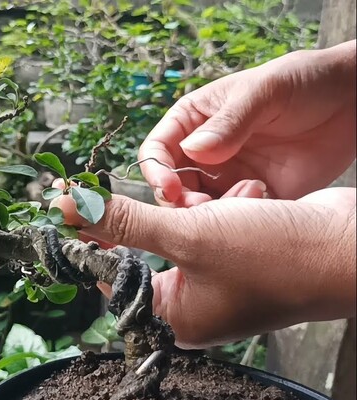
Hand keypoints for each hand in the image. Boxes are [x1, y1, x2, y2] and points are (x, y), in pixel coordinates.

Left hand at [51, 186, 355, 348]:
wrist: (350, 245)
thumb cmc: (273, 254)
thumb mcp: (187, 234)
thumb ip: (124, 222)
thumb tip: (68, 210)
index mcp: (176, 317)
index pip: (115, 276)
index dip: (101, 236)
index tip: (89, 202)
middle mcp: (195, 304)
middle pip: (153, 248)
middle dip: (175, 216)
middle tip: (187, 198)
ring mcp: (222, 280)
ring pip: (188, 228)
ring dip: (209, 208)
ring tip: (243, 206)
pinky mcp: (242, 255)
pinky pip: (217, 222)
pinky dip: (232, 207)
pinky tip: (260, 204)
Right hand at [139, 40, 355, 206]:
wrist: (353, 100)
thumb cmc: (304, 82)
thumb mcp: (264, 91)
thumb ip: (229, 121)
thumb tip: (192, 150)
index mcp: (193, 121)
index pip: (157, 150)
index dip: (156, 170)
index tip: (169, 188)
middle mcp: (204, 153)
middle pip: (172, 187)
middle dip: (179, 202)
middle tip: (200, 208)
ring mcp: (229, 177)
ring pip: (199, 209)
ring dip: (208, 216)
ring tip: (236, 209)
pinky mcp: (256, 197)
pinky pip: (235, 220)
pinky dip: (238, 225)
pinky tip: (259, 214)